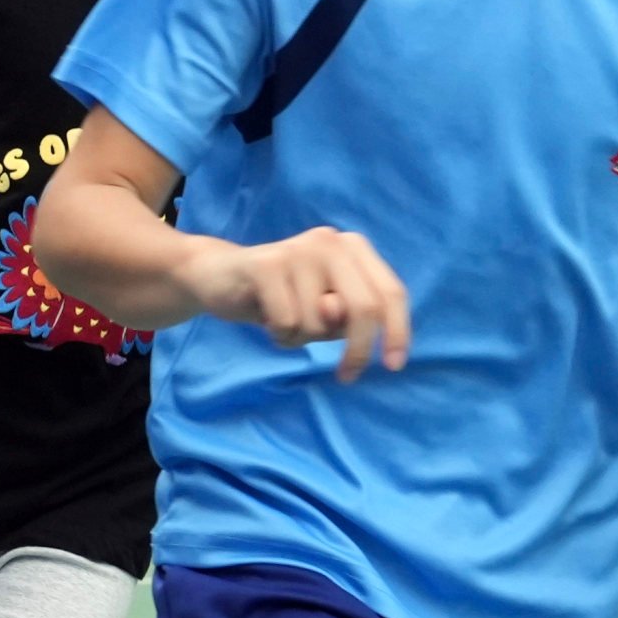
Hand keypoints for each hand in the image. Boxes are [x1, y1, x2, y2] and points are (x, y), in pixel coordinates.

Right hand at [195, 225, 410, 375]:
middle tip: (346, 376)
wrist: (219, 277)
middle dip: (358, 350)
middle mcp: (331, 241)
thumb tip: (340, 315)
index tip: (394, 366)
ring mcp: (299, 250)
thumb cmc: (283, 297)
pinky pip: (288, 322)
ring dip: (302, 338)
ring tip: (283, 320)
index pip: (391, 292)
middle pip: (365, 307)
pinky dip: (279, 334)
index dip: (398, 332)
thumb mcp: (324, 312)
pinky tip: (266, 316)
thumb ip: (346, 317)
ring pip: (319, 322)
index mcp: (353, 248)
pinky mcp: (267, 264)